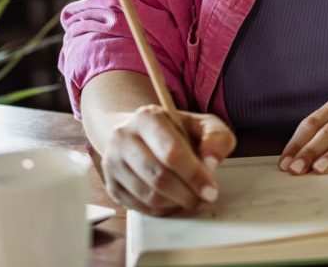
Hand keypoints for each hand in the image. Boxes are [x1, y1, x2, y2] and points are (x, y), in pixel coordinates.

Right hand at [101, 105, 235, 216]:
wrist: (143, 134)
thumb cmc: (177, 131)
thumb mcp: (203, 125)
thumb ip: (215, 139)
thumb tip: (210, 164)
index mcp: (147, 117)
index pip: (171, 152)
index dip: (194, 175)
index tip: (211, 190)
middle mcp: (123, 137)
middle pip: (158, 176)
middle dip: (186, 194)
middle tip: (203, 199)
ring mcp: (113, 161)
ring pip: (148, 195)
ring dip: (175, 203)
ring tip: (190, 198)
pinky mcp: (111, 183)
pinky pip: (139, 207)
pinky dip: (161, 210)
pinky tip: (173, 201)